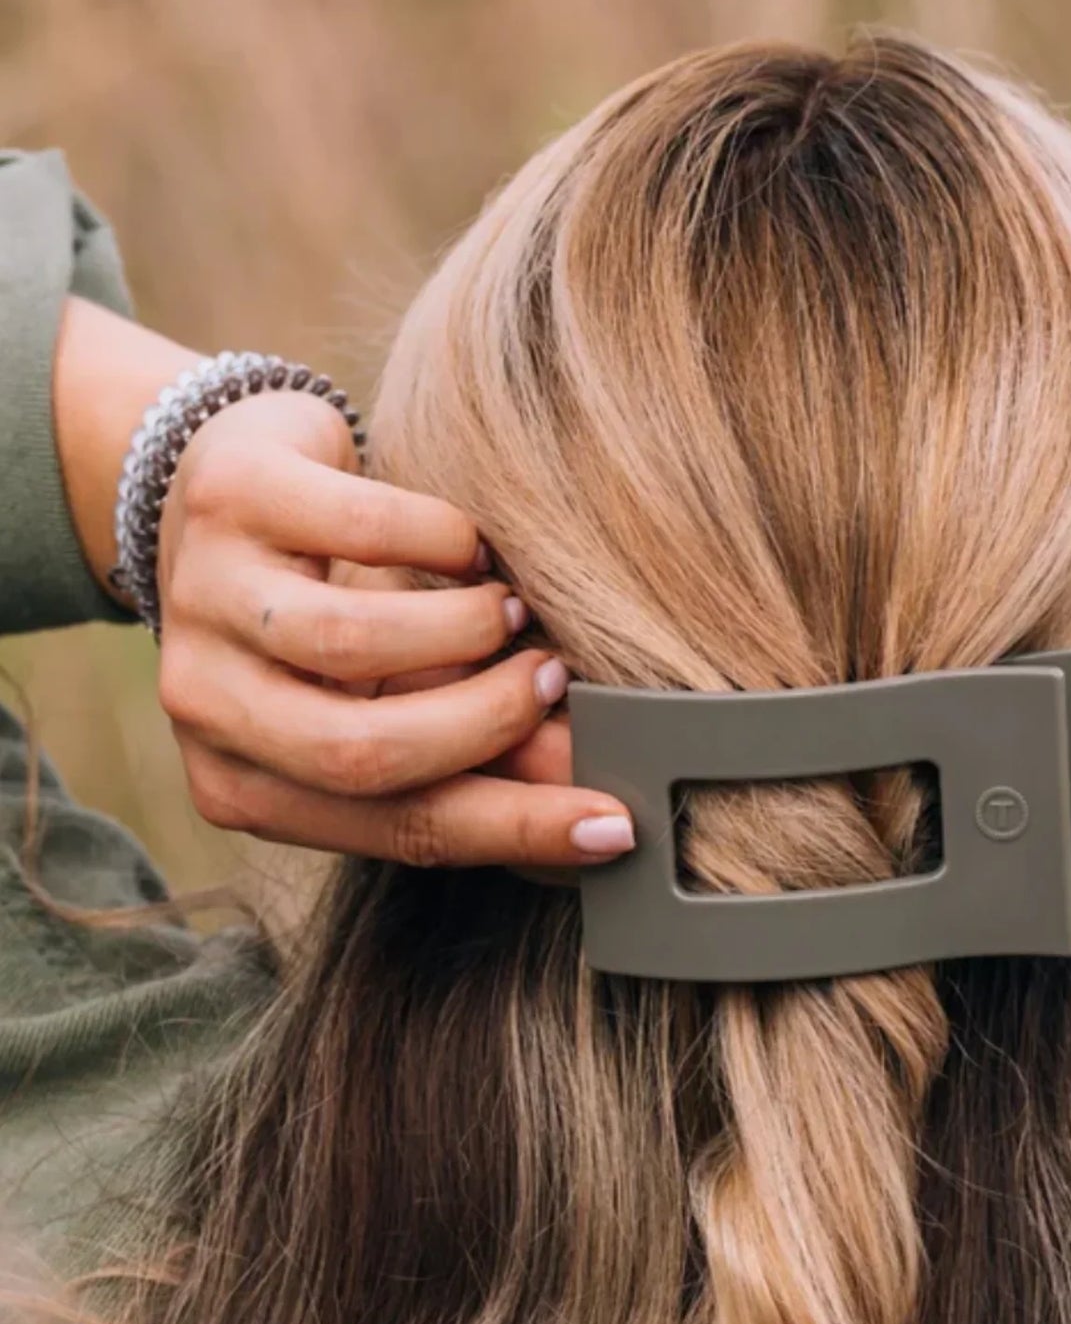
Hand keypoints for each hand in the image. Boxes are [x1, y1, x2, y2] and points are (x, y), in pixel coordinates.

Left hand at [151, 391, 634, 867]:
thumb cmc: (332, 620)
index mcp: (244, 786)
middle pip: (362, 753)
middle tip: (552, 678)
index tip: (613, 826)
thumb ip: (479, 759)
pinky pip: (361, 528)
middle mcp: (205, 708)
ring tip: (509, 613)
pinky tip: (469, 549)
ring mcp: (203, 602)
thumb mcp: (398, 702)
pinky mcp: (228, 500)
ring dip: (464, 628)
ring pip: (352, 643)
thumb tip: (597, 817)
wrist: (225, 495)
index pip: (397, 828)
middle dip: (486, 722)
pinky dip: (444, 539)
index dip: (515, 827)